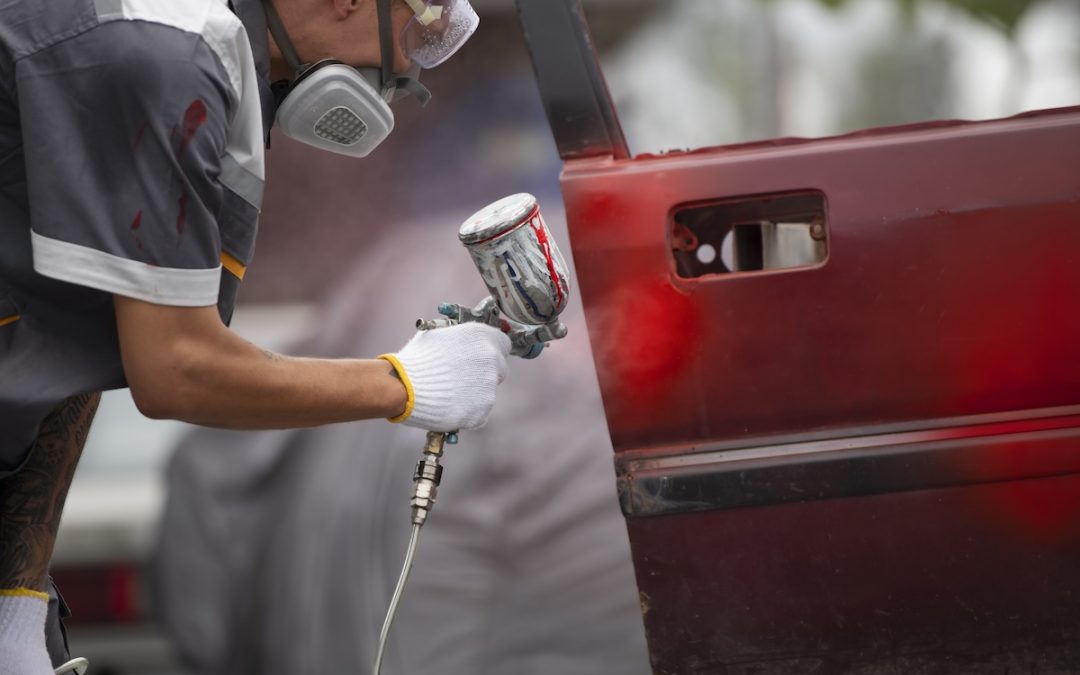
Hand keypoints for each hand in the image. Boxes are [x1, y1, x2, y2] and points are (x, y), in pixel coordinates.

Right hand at [380, 323, 511, 431]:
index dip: (491, 350)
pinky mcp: (482, 411)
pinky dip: (469, 410)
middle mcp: (491, 360)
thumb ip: (460, 339)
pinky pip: (480, 411)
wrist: (405, 387)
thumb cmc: (418, 359)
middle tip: (462, 377)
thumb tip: (464, 342)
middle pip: (499, 368)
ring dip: (475, 392)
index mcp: (482, 337)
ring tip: (450, 392)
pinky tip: (450, 405)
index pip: (503, 343)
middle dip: (484, 372)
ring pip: (488, 391)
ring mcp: (489, 387)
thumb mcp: (439, 335)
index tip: (481, 357)